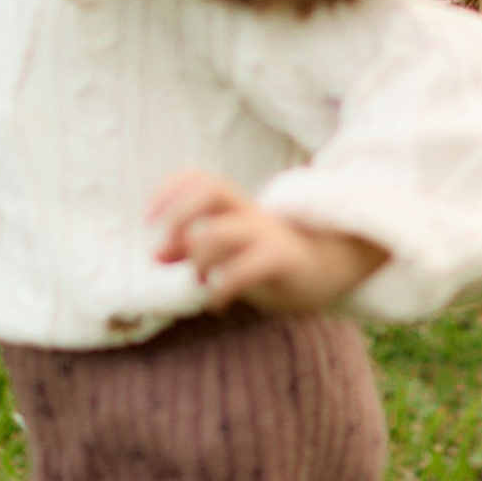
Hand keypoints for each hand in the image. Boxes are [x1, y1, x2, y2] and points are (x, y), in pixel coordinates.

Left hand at [148, 166, 383, 316]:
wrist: (332, 271)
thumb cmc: (271, 260)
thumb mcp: (230, 253)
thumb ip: (193, 250)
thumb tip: (155, 256)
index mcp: (236, 206)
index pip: (200, 177)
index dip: (169, 190)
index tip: (149, 219)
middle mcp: (251, 213)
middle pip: (212, 188)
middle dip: (179, 214)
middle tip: (165, 248)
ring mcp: (269, 233)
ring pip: (220, 232)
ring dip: (198, 259)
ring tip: (200, 282)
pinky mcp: (284, 260)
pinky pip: (247, 267)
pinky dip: (223, 287)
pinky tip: (218, 303)